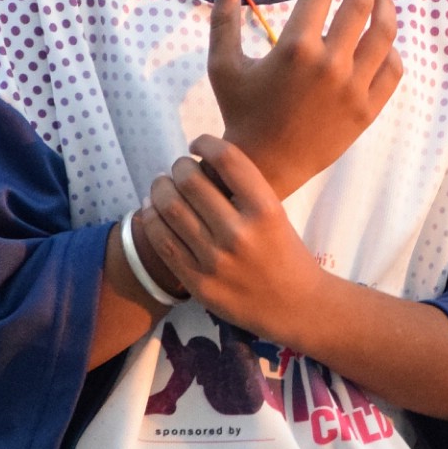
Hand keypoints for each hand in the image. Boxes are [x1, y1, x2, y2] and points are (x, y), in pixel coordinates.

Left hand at [145, 135, 326, 347]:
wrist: (296, 306)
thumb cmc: (285, 254)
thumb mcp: (276, 215)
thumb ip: (243, 191)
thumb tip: (198, 162)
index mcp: (266, 210)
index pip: (226, 158)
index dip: (205, 142)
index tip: (199, 144)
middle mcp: (240, 233)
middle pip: (190, 180)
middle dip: (179, 166)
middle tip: (180, 168)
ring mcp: (216, 260)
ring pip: (169, 208)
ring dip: (160, 188)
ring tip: (162, 185)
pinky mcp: (198, 282)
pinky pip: (162, 241)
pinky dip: (151, 217)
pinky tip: (153, 210)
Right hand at [207, 0, 400, 201]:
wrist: (265, 166)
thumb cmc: (241, 113)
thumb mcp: (223, 66)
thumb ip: (223, 20)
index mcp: (295, 49)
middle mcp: (330, 65)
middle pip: (361, 4)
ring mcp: (353, 88)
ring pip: (385, 34)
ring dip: (386, 6)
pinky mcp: (367, 110)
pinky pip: (392, 71)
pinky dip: (391, 50)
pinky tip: (382, 40)